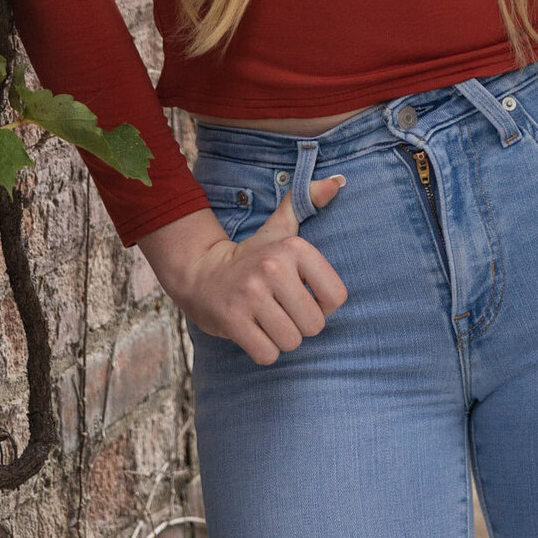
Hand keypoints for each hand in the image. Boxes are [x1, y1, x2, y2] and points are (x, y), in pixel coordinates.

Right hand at [141, 176, 348, 364]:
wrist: (199, 272)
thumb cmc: (252, 256)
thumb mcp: (280, 227)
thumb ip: (308, 201)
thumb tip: (338, 182)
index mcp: (293, 247)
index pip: (336, 296)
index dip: (323, 304)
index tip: (304, 295)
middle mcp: (272, 267)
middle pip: (314, 325)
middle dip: (301, 326)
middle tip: (282, 311)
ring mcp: (251, 294)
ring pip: (291, 341)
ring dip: (281, 339)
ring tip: (267, 320)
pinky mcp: (232, 319)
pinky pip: (268, 355)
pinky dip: (263, 351)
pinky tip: (253, 332)